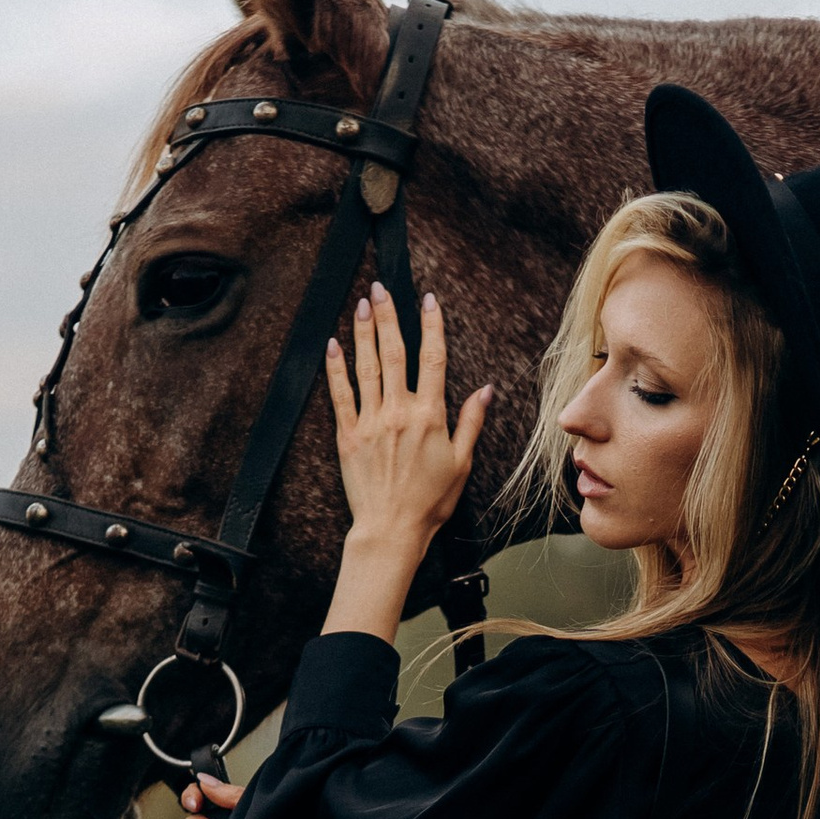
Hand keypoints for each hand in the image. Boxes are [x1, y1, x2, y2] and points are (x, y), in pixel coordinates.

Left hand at [322, 283, 489, 622]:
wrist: (391, 529)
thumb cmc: (430, 502)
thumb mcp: (461, 462)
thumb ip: (471, 422)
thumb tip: (486, 390)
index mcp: (430, 416)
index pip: (433, 359)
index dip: (431, 326)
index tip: (428, 300)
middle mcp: (399, 412)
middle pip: (394, 353)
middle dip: (389, 317)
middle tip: (382, 288)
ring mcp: (371, 422)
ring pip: (367, 367)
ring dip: (363, 332)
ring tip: (361, 304)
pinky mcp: (348, 435)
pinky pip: (340, 394)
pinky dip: (336, 367)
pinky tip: (333, 344)